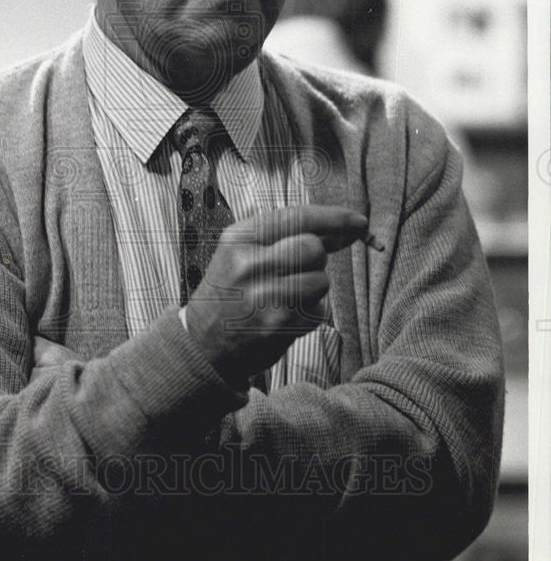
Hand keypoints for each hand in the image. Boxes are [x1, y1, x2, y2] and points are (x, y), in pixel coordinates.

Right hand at [185, 205, 367, 388]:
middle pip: (313, 248)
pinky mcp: (278, 324)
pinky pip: (318, 310)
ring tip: (285, 296)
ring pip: (321, 280)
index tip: (358, 221)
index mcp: (239, 238)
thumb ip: (285, 235)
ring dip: (313, 288)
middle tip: (298, 269)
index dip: (335, 218)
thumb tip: (341, 229)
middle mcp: (249, 263)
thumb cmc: (230, 293)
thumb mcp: (242, 252)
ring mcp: (263, 295)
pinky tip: (283, 316)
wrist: (202, 343)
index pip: (297, 217)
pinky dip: (309, 313)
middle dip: (317, 258)